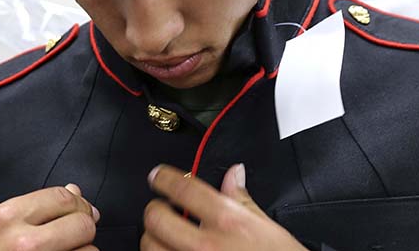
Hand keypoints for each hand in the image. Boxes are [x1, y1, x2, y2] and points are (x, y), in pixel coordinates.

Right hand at [0, 184, 100, 250]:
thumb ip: (37, 206)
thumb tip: (74, 191)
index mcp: (8, 217)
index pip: (62, 198)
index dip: (79, 203)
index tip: (82, 210)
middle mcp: (24, 242)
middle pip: (81, 223)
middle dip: (84, 227)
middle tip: (75, 234)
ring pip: (88, 250)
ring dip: (83, 250)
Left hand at [141, 164, 306, 250]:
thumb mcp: (268, 228)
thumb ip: (242, 199)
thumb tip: (234, 174)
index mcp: (228, 222)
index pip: (183, 188)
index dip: (163, 178)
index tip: (157, 176)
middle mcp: (206, 246)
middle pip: (156, 217)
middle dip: (155, 209)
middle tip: (163, 209)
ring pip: (151, 246)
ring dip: (154, 238)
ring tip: (166, 237)